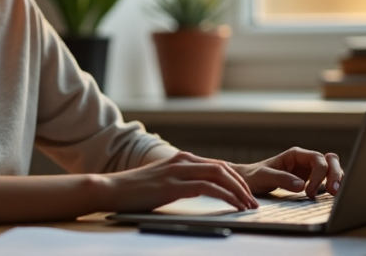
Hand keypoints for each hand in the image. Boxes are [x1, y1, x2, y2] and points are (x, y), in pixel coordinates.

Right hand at [102, 151, 259, 212]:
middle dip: (243, 185)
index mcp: (182, 159)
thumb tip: (200, 190)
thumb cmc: (135, 190)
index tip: (247, 194)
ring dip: (239, 191)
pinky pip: (208, 188)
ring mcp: (178, 171)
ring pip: (220, 176)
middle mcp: (183, 161)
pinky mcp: (173, 185)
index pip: (218, 166)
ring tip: (248, 206)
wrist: (111, 189)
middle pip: (224, 169)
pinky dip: (226, 196)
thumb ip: (181, 180)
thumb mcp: (163, 180)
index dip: (236, 179)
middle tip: (254, 202)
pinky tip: (233, 206)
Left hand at [231, 147, 343, 198]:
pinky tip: (331, 196)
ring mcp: (309, 170)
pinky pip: (328, 179)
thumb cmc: (253, 176)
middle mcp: (305, 160)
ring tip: (334, 194)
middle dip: (335, 174)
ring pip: (332, 168)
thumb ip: (280, 178)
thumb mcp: (263, 176)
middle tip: (333, 192)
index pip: (317, 159)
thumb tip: (301, 185)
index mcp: (296, 155)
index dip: (319, 174)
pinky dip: (333, 185)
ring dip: (337, 179)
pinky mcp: (310, 180)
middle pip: (330, 161)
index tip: (309, 192)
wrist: (247, 182)